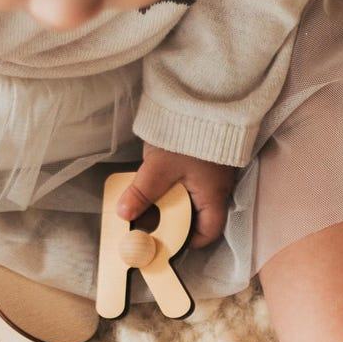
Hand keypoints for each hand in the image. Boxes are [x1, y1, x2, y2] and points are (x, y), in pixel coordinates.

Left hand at [116, 145, 238, 249]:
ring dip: (173, 204)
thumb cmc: (186, 136)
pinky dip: (175, 189)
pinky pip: (191, 183)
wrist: (201, 100)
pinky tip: (158, 185)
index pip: (210, 231)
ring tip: (151, 205)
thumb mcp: (158, 168)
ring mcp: (212, 173)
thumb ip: (142, 193)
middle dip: (176, 223)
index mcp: (213, 194)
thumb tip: (125, 214)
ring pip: (193, 199)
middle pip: (200, 216)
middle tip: (153, 224)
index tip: (169, 241)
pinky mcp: (204, 160)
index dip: (191, 242)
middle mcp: (218, 187)